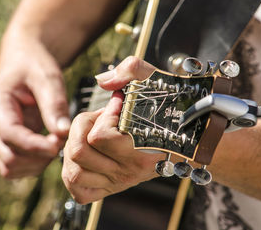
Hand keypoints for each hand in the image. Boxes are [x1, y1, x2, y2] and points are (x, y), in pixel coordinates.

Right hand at [0, 29, 70, 178]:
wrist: (24, 60)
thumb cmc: (34, 64)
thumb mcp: (47, 77)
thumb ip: (54, 104)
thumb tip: (62, 133)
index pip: (10, 135)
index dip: (35, 146)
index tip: (59, 143)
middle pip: (9, 158)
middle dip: (38, 157)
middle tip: (62, 141)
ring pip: (10, 167)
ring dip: (36, 164)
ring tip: (57, 143)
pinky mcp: (8, 142)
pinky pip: (16, 166)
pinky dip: (34, 164)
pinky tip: (50, 147)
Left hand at [62, 57, 164, 203]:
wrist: (187, 139)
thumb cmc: (168, 108)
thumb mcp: (154, 79)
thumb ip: (131, 69)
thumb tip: (103, 81)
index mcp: (140, 150)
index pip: (98, 136)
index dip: (102, 115)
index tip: (118, 104)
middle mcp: (129, 171)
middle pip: (79, 151)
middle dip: (82, 129)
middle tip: (100, 120)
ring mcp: (118, 182)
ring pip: (73, 172)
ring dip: (74, 149)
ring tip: (90, 136)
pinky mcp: (108, 189)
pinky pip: (79, 191)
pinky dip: (74, 175)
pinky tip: (85, 158)